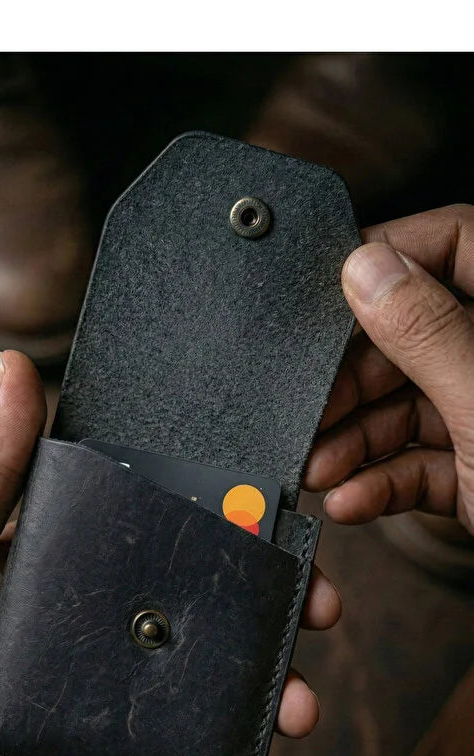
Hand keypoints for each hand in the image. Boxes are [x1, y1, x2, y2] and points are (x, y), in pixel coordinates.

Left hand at [0, 351, 339, 755]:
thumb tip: (15, 367)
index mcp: (88, 554)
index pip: (181, 528)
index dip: (244, 524)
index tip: (291, 524)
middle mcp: (118, 615)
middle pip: (219, 605)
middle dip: (280, 609)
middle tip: (318, 613)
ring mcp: (125, 685)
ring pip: (218, 686)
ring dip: (272, 697)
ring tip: (296, 712)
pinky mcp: (121, 751)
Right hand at [305, 204, 473, 534]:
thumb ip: (429, 334)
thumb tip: (367, 268)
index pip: (456, 244)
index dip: (388, 260)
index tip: (329, 296)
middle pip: (413, 335)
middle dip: (354, 380)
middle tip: (310, 411)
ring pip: (409, 405)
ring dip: (354, 441)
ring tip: (316, 470)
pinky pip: (422, 462)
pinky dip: (382, 483)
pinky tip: (350, 501)